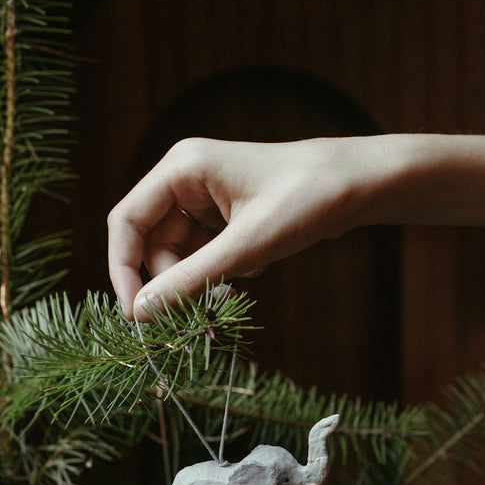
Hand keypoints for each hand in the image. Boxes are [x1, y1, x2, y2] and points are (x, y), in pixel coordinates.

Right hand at [107, 136, 376, 318]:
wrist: (361, 184)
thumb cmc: (308, 198)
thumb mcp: (248, 246)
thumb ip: (192, 279)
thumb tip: (142, 313)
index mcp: (182, 168)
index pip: (127, 222)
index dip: (124, 270)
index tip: (135, 316)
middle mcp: (188, 180)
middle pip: (153, 244)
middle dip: (173, 283)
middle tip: (196, 316)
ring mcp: (207, 198)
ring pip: (181, 254)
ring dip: (201, 281)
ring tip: (233, 292)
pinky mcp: (228, 217)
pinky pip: (207, 254)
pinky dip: (224, 272)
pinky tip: (256, 267)